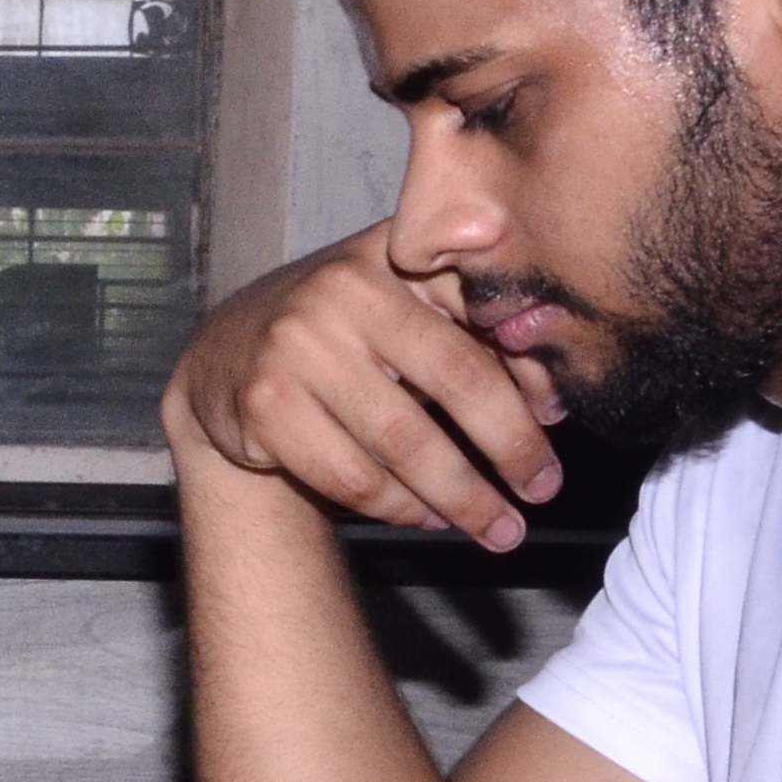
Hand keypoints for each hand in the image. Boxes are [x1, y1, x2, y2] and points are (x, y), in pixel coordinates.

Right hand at [165, 224, 566, 552]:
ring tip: (497, 528)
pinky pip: (353, 476)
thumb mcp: (402, 310)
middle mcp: (344, 287)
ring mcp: (297, 345)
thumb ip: (472, 335)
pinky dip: (401, 507)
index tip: (558, 420)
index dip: (530, 370)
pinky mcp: (265, 403)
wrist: (223, 359)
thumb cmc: (340, 338)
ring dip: (463, 497)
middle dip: (511, 446)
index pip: (486, 310)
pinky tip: (427, 516)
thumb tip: (553, 402)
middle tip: (542, 491)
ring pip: (406, 441)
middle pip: (458, 377)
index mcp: (395, 254)